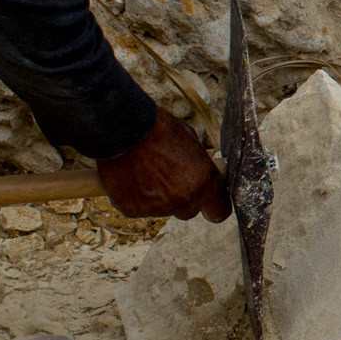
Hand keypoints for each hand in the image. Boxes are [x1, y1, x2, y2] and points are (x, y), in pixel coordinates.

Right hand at [99, 107, 229, 221]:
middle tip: (168, 177)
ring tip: (145, 171)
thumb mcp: (190, 141)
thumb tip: (198, 174)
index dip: (213, 207)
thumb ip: (197, 166)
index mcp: (203, 181)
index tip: (208, 203)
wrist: (121, 129)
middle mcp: (183, 199)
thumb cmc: (157, 128)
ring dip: (157, 196)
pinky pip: (139, 208)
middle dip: (182, 198)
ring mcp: (158, 208)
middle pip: (188, 211)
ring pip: (162, 209)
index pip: (219, 211)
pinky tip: (130, 176)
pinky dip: (136, 197)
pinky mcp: (133, 210)